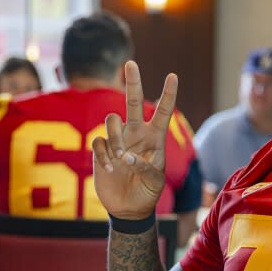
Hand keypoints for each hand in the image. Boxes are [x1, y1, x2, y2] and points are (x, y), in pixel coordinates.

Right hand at [92, 61, 177, 218]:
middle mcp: (136, 133)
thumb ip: (144, 166)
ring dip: (115, 138)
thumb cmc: (147, 192)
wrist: (128, 207)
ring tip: (120, 159)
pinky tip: (110, 168)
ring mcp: (117, 139)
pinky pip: (98, 141)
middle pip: (131, 101)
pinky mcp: (101, 149)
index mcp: (155, 137)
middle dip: (132, 82)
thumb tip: (126, 156)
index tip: (173, 75)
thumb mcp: (155, 181)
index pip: (163, 111)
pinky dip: (103, 154)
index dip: (168, 94)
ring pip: (111, 120)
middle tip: (131, 63)